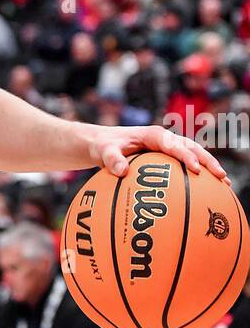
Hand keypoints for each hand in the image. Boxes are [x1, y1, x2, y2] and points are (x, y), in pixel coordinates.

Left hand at [87, 123, 228, 182]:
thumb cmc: (103, 146)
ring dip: (209, 168)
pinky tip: (208, 192)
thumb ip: (111, 159)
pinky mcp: (167, 158)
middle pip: (192, 148)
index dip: (185, 155)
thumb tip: (122, 171)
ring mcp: (168, 148)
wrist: (103, 144)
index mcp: (153, 135)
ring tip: (224, 183)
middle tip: (221, 176)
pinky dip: (198, 175)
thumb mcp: (103, 151)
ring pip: (194, 155)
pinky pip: (185, 165)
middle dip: (207, 161)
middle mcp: (165, 140)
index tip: (195, 168)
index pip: (173, 144)